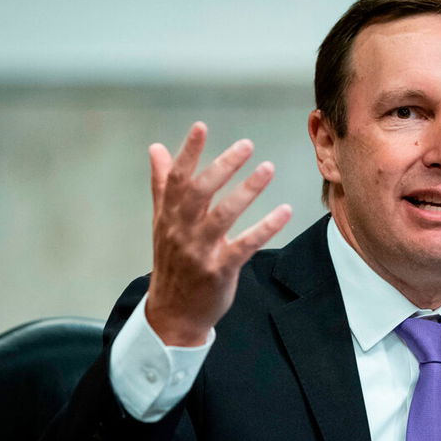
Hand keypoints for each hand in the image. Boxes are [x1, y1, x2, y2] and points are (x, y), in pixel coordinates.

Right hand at [145, 122, 291, 345]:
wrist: (173, 314)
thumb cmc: (172, 264)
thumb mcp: (162, 224)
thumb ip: (162, 185)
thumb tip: (155, 148)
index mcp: (168, 217)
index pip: (176, 179)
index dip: (188, 152)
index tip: (201, 127)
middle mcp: (181, 231)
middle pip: (199, 192)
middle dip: (222, 166)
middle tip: (246, 144)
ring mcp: (200, 252)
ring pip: (223, 215)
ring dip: (247, 190)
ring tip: (268, 168)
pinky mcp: (219, 271)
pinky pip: (244, 245)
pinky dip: (265, 228)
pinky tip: (284, 211)